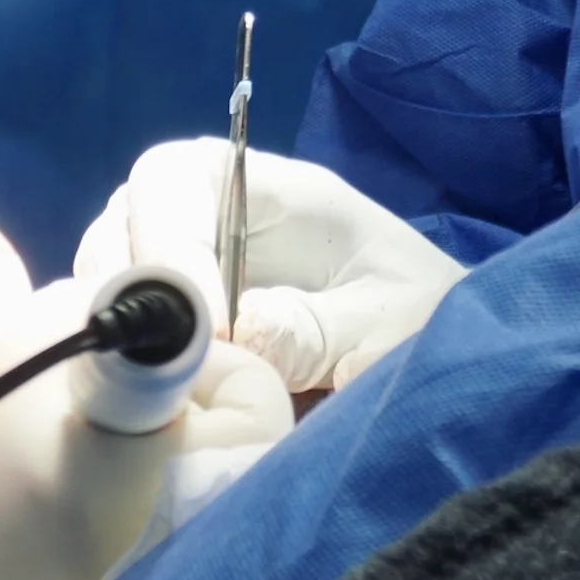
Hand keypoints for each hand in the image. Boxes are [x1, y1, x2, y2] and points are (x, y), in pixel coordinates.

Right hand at [74, 138, 464, 390]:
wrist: (463, 382)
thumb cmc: (437, 332)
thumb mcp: (394, 330)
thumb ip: (319, 329)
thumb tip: (240, 330)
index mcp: (281, 198)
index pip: (181, 173)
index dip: (167, 233)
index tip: (196, 320)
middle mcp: (227, 226)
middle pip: (130, 220)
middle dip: (128, 283)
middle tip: (155, 365)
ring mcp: (204, 279)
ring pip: (117, 276)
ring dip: (120, 326)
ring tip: (155, 391)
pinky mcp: (192, 340)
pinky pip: (132, 335)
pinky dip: (126, 365)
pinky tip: (153, 406)